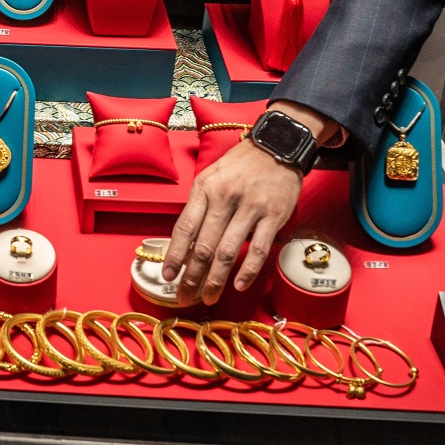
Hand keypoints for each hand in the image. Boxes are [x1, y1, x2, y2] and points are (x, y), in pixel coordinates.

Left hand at [161, 139, 303, 306]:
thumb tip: (184, 243)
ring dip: (216, 280)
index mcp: (205, 188)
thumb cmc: (240, 165)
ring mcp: (250, 207)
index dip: (174, 256)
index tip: (167, 276)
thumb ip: (199, 207)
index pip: (184, 228)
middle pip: (203, 246)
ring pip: (228, 252)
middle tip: (185, 297)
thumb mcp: (211, 177)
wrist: (277, 146)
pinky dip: (247, 270)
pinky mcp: (274, 215)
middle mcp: (225, 198)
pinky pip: (258, 249)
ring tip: (209, 298)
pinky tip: (239, 285)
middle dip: (192, 277)